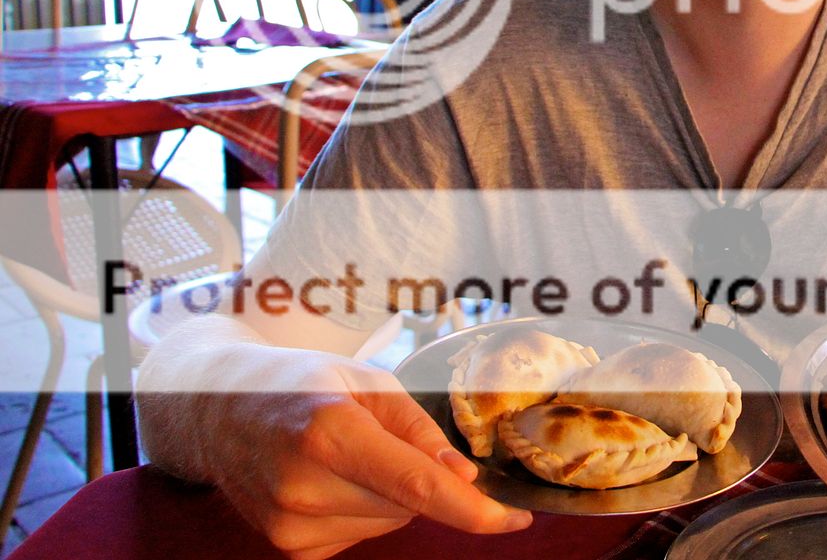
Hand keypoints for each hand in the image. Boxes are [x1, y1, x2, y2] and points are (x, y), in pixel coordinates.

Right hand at [174, 348, 530, 559]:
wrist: (216, 409)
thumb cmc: (300, 382)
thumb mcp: (367, 380)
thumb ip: (419, 430)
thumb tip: (463, 478)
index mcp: (329, 432)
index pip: (417, 487)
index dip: (474, 509)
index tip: (514, 518)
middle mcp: (303, 486)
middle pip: (408, 504)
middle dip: (419, 476)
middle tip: (382, 437)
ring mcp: (289, 525)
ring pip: (388, 523)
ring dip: (389, 494)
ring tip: (347, 454)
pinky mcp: (288, 547)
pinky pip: (360, 536)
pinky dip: (363, 510)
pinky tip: (330, 479)